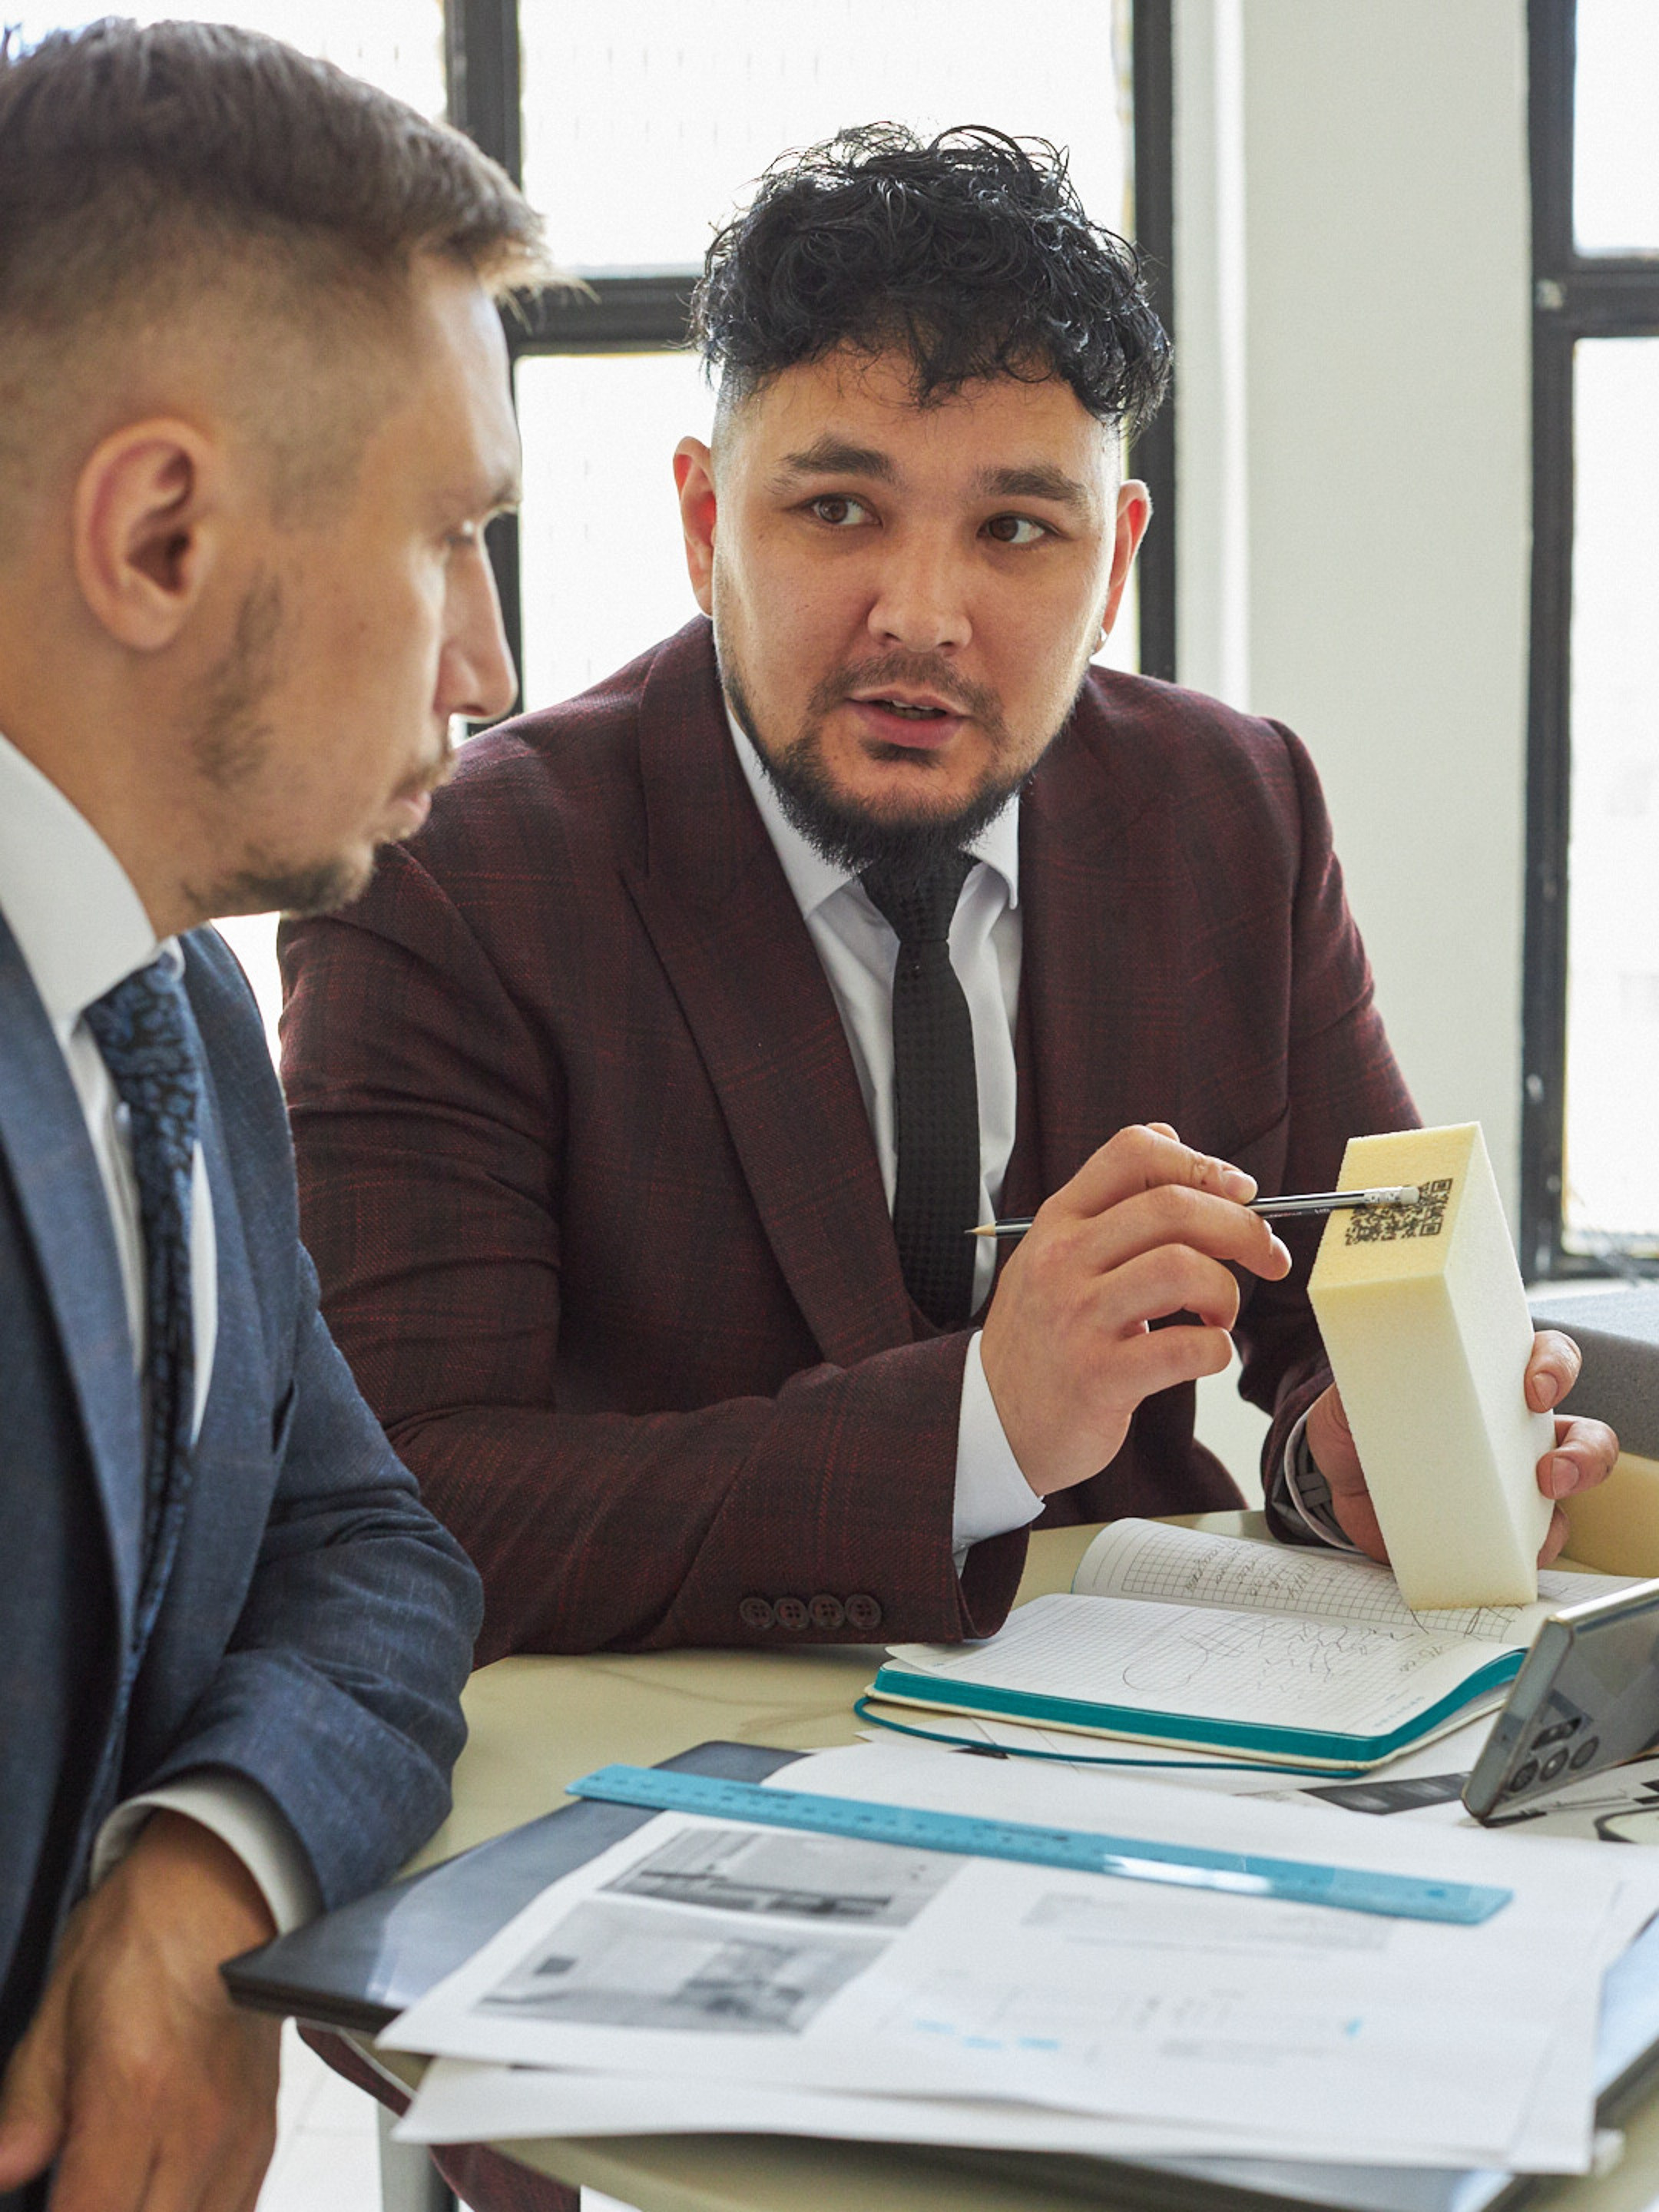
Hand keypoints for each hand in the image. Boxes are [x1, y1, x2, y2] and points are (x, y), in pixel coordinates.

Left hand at [0, 1810, 280, 2211]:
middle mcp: (195, 2127)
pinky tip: (159, 2200)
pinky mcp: (262, 2131)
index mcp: (133, 2094)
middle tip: (77, 2191)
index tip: (42, 2201)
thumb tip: (3, 2173)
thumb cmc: (142, 1932)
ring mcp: (238, 2135)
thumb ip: (27, 2108)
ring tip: (115, 2191)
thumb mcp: (58, 2010)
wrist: (227, 1883)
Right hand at [979, 1122, 1291, 1495]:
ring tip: (1220, 1313)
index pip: (1134, 1153)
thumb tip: (1172, 1139)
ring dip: (1226, 1290)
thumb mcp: (1055, 1254)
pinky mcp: (1098, 1377)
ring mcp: (1077, 1317)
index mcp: (1059, 1222)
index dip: (1202, 1163)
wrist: (995, 1418)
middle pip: (1172, 1207)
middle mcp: (1063, 1260)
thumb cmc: (1042, 1335)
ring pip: (1182, 1269)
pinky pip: (1185, 1348)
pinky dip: (1216, 1350)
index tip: (1241, 1191)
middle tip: (1267, 1256)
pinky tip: (1206, 1353)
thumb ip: (1108, 1203)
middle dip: (1242, 1227)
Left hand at [1305, 1328, 1619, 1565]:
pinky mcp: (1495, 1529)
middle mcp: (1514, 1431)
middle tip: (1552, 1468)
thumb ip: (1364, 1375)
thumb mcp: (1355, 1388)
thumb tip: (1365, 1366)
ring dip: (1564, 1509)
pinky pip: (1531, 1545)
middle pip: (1583, 1435)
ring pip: (1569, 1494)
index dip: (1554, 1367)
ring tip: (1538, 1509)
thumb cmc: (1358, 1423)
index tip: (1534, 1386)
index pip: (1547, 1359)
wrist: (1335, 1483)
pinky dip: (1530, 1551)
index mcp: (1490, 1383)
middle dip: (1585, 1452)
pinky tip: (1509, 1551)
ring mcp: (1511, 1483)